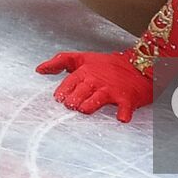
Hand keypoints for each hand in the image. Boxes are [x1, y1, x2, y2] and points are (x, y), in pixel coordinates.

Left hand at [35, 49, 153, 121]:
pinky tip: (121, 119)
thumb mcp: (83, 58)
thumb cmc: (108, 65)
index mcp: (85, 71)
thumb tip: (39, 69)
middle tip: (72, 105)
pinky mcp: (127, 98)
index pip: (69, 83)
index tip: (60, 99)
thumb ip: (60, 61)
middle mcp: (97, 80)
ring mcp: (112, 89)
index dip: (62, 92)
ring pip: (97, 99)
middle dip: (73, 101)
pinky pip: (125, 107)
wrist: (139, 65)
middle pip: (80, 92)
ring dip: (90, 105)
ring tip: (85, 110)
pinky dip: (124, 113)